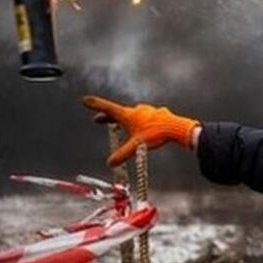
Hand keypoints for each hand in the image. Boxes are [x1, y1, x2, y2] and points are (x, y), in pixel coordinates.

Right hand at [82, 95, 199, 166]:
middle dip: (108, 117)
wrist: (177, 127)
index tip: (85, 100)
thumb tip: (110, 163)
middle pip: (118, 113)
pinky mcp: (157, 114)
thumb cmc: (157, 134)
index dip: (96, 105)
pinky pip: (144, 117)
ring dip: (124, 119)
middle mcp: (137, 110)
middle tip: (98, 120)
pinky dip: (138, 122)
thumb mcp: (137, 145)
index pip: (108, 109)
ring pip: (132, 114)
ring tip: (120, 124)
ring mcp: (148, 111)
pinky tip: (143, 126)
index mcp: (128, 115)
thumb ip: (123, 153)